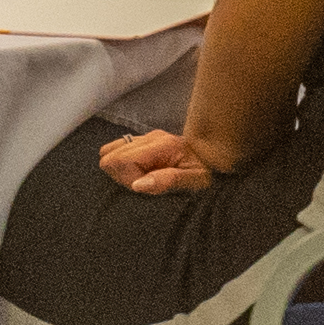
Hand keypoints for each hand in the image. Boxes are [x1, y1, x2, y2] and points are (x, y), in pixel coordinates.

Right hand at [98, 129, 217, 195]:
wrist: (214, 158)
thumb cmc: (207, 171)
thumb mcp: (195, 181)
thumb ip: (168, 181)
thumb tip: (138, 184)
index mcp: (162, 145)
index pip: (121, 159)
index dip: (127, 178)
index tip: (145, 187)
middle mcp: (150, 137)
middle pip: (110, 155)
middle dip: (121, 175)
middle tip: (143, 184)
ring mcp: (144, 137)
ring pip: (109, 151)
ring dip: (120, 170)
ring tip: (142, 178)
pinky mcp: (141, 141)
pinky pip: (116, 150)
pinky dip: (121, 165)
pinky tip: (140, 173)